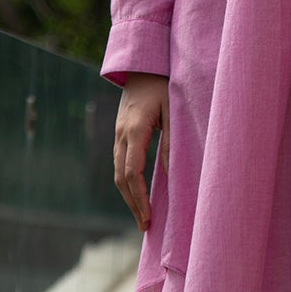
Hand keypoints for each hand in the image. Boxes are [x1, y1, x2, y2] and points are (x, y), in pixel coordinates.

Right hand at [113, 72, 169, 234]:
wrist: (143, 65)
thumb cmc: (164, 84)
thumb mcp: (174, 110)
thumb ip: (171, 140)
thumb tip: (169, 172)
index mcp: (135, 129)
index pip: (132, 173)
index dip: (139, 198)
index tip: (149, 217)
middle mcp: (121, 134)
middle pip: (121, 178)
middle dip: (133, 204)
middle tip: (145, 226)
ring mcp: (117, 133)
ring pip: (117, 172)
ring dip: (128, 196)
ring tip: (141, 215)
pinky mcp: (120, 132)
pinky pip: (119, 162)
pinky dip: (126, 182)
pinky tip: (136, 193)